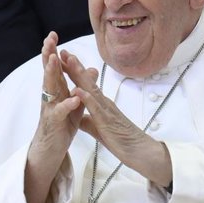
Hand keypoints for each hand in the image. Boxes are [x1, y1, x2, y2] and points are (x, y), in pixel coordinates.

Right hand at [24, 32, 92, 202]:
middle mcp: (50, 98)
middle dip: (48, 55)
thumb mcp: (75, 104)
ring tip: (53, 60)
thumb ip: (82, 87)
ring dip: (51, 74)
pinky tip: (72, 98)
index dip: (53, 51)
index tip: (53, 34)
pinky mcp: (54, 125)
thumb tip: (91, 69)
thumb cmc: (62, 127)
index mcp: (56, 91)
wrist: (51, 152)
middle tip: (48, 39)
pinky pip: (59, 113)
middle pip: (48, 73)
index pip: (54, 68)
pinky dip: (66, 105)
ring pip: (49, 89)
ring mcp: (50, 110)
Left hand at [62, 52, 171, 187]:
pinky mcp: (107, 121)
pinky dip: (86, 99)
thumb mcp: (99, 129)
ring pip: (91, 89)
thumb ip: (89, 121)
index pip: (85, 85)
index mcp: (101, 104)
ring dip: (80, 75)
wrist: (139, 151)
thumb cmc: (121, 140)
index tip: (64, 60)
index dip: (75, 73)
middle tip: (64, 51)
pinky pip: (95, 108)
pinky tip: (77, 91)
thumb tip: (79, 117)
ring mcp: (106, 110)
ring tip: (70, 62)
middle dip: (75, 67)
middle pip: (87, 81)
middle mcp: (104, 103)